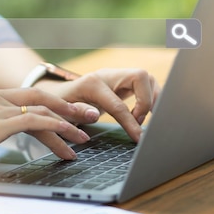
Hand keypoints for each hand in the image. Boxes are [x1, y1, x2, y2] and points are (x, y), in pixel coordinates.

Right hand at [0, 88, 94, 171]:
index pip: (30, 98)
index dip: (54, 106)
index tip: (71, 114)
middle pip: (42, 98)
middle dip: (69, 108)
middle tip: (91, 117)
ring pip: (43, 112)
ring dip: (68, 124)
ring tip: (85, 137)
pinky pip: (34, 122)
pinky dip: (56, 129)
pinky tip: (68, 138)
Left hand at [36, 68, 160, 142]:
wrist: (60, 95)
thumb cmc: (60, 106)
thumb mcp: (62, 112)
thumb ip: (77, 112)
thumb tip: (94, 115)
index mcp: (92, 84)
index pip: (118, 104)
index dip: (130, 122)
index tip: (139, 138)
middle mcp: (108, 75)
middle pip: (140, 76)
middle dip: (146, 101)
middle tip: (139, 122)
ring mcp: (118, 76)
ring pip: (147, 78)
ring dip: (152, 99)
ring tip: (141, 119)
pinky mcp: (125, 81)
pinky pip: (147, 85)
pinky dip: (152, 98)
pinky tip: (145, 114)